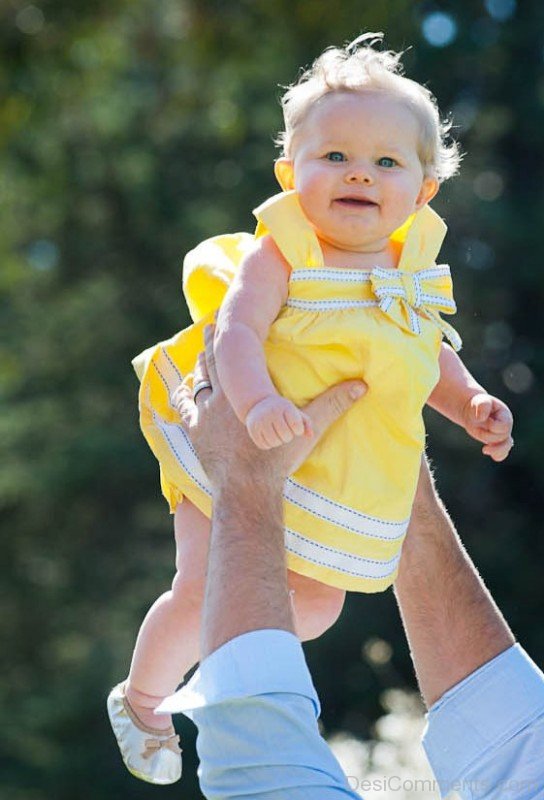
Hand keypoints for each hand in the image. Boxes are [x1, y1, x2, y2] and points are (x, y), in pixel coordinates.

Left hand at [171, 325, 366, 487]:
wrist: (245, 488)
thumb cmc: (276, 458)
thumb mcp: (308, 429)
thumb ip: (333, 404)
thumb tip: (361, 385)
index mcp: (245, 390)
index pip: (232, 354)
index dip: (227, 334)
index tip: (225, 317)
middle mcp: (221, 396)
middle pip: (212, 361)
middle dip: (211, 342)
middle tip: (211, 325)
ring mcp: (205, 415)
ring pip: (198, 381)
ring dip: (199, 365)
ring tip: (200, 352)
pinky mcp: (196, 433)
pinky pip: (185, 409)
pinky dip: (182, 397)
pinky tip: (180, 390)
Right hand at [245, 395, 312, 449]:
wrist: (258, 404)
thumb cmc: (282, 411)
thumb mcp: (295, 413)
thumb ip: (306, 424)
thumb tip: (310, 436)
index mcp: (285, 407)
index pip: (296, 426)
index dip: (298, 430)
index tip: (295, 426)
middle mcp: (271, 412)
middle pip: (286, 436)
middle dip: (288, 436)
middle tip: (285, 430)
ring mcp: (260, 421)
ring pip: (275, 442)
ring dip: (278, 441)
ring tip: (277, 433)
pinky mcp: (252, 430)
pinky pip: (264, 445)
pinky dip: (269, 444)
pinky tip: (268, 435)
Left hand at [462, 393, 513, 461]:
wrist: (472, 411)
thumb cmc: (478, 404)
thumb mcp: (480, 401)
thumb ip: (483, 406)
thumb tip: (482, 418)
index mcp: (505, 416)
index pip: (504, 427)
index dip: (492, 426)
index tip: (481, 420)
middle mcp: (506, 427)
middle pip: (502, 437)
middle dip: (487, 435)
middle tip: (476, 427)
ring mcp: (501, 435)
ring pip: (505, 447)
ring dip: (495, 450)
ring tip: (484, 450)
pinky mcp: (495, 442)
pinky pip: (501, 453)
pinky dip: (497, 455)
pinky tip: (489, 454)